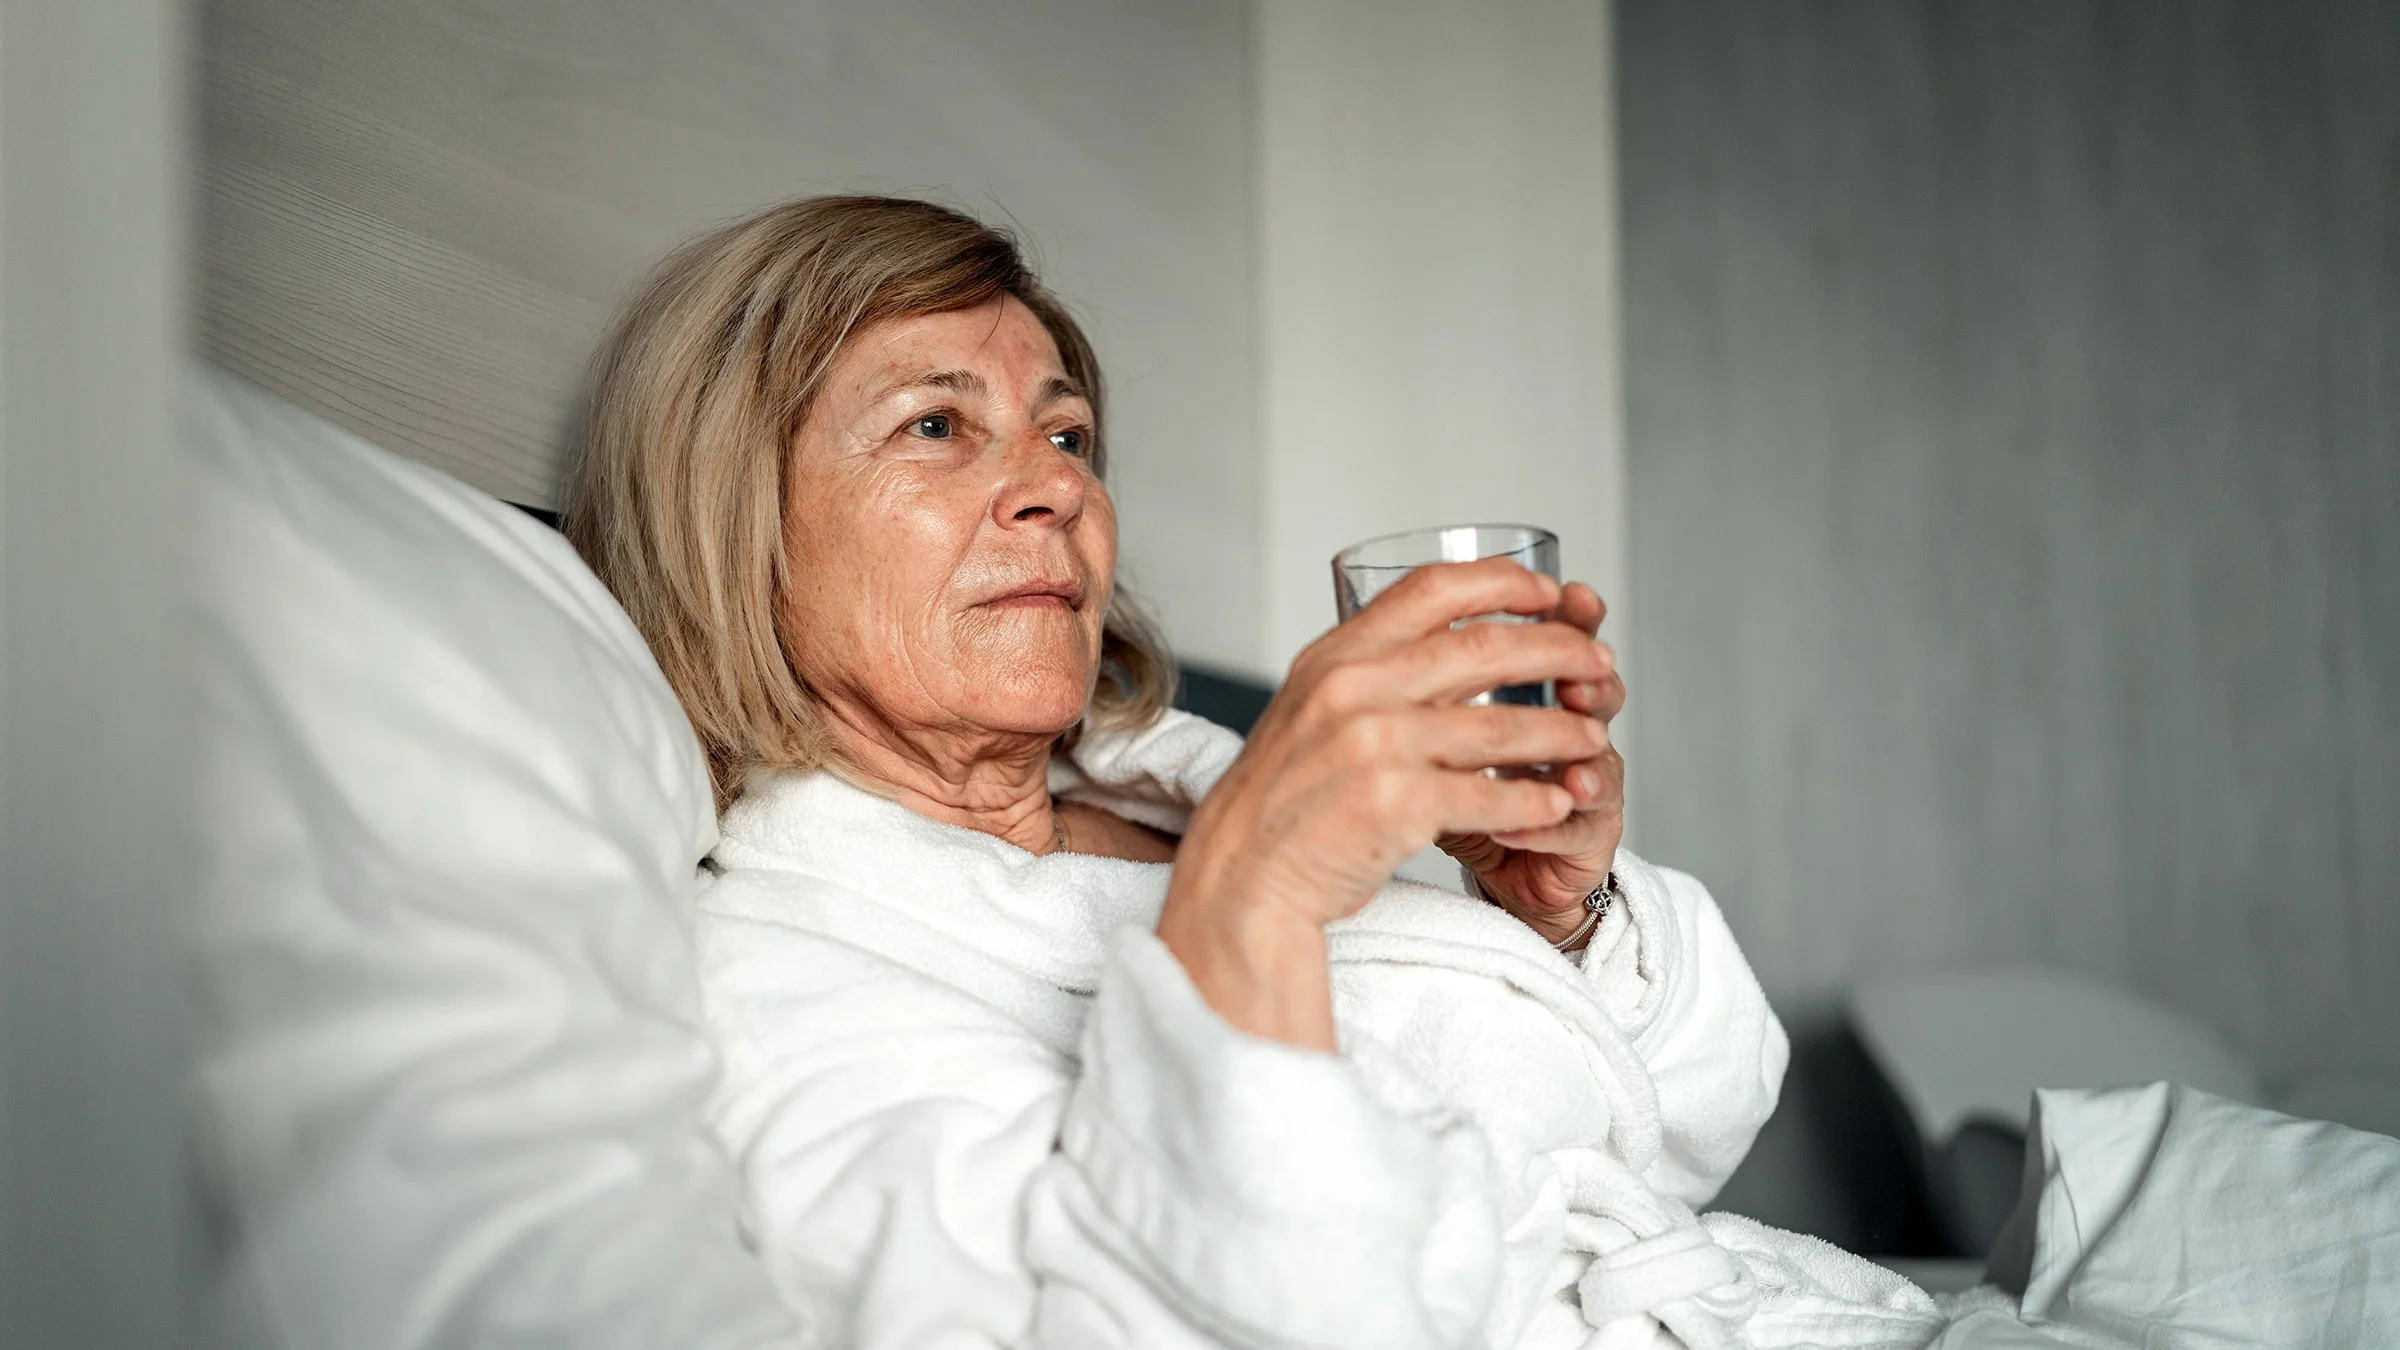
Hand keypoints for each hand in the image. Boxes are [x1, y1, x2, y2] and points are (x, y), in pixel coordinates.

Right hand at [1159, 558, 1614, 1046]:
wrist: (1242, 876)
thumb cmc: (1282, 800)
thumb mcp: (1310, 708)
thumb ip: (1369, 673)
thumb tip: (1447, 643)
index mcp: (1336, 656)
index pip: (1432, 589)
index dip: (1503, 582)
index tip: (1549, 594)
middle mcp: (1354, 690)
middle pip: (1484, 648)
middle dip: (1557, 650)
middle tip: (1597, 663)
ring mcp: (1375, 747)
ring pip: (1499, 725)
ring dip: (1560, 731)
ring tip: (1592, 738)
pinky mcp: (1395, 806)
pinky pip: (1488, 796)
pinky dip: (1532, 800)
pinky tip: (1557, 802)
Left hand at [1437, 582, 1625, 947]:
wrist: (1484, 874)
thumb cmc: (1441, 800)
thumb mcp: (1417, 734)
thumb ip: (1415, 683)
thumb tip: (1376, 626)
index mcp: (1529, 691)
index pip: (1555, 639)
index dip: (1564, 616)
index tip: (1559, 593)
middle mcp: (1565, 728)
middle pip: (1590, 683)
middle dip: (1578, 671)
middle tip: (1577, 665)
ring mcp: (1585, 782)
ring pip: (1600, 752)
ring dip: (1576, 744)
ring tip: (1573, 745)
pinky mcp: (1587, 839)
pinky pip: (1580, 823)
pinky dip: (1550, 817)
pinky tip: (1536, 813)